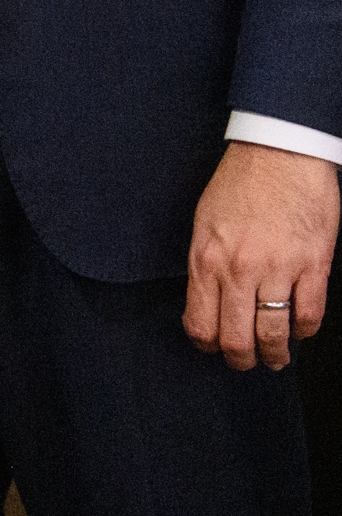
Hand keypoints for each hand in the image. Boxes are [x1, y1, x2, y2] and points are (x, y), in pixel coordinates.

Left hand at [185, 142, 339, 371]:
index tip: (213, 347)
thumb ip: (206, 264)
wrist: (279, 153)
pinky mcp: (314, 265)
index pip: (200, 322)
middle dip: (240, 359)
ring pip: (274, 334)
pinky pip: (310, 315)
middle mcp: (239, 269)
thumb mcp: (204, 223)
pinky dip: (305, 331)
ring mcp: (279, 269)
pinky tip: (300, 330)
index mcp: (206, 259)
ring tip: (276, 358)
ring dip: (275, 354)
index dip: (206, 343)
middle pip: (236, 338)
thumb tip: (209, 301)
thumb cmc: (240, 183)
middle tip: (246, 362)